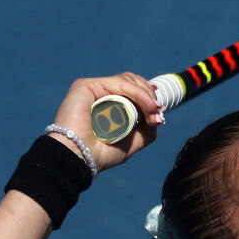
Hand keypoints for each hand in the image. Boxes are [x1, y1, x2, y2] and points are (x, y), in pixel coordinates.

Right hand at [49, 73, 163, 172]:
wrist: (79, 158)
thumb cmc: (100, 154)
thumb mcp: (132, 142)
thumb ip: (146, 129)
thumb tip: (158, 116)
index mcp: (107, 104)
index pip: (132, 90)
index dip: (148, 97)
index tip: (159, 113)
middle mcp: (99, 93)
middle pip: (131, 81)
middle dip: (149, 95)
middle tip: (157, 114)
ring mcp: (92, 88)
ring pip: (128, 80)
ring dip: (146, 95)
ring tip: (154, 111)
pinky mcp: (86, 85)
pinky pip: (119, 83)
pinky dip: (138, 93)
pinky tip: (148, 105)